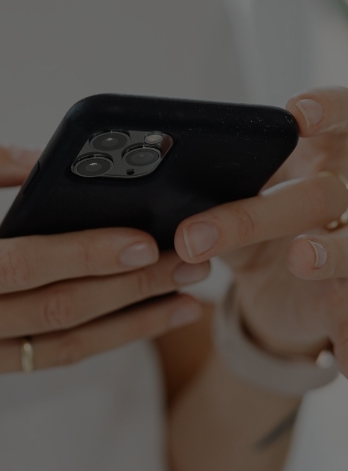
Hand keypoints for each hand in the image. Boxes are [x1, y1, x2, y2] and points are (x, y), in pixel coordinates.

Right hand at [0, 138, 207, 396]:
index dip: (84, 254)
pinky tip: (125, 325)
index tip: (144, 241)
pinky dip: (86, 344)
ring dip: (125, 330)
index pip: (21, 269)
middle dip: (130, 291)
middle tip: (190, 266)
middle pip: (55, 313)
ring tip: (181, 306)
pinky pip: (35, 363)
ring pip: (55, 352)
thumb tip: (37, 160)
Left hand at [174, 87, 347, 375]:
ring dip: (331, 253)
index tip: (295, 114)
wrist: (283, 285)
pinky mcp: (347, 297)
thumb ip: (208, 199)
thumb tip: (143, 197)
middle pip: (322, 193)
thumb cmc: (258, 230)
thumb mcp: (233, 210)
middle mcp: (342, 199)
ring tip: (301, 259)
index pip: (340, 119)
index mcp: (318, 161)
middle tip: (203, 233)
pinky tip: (346, 359)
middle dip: (262, 212)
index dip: (328, 110)